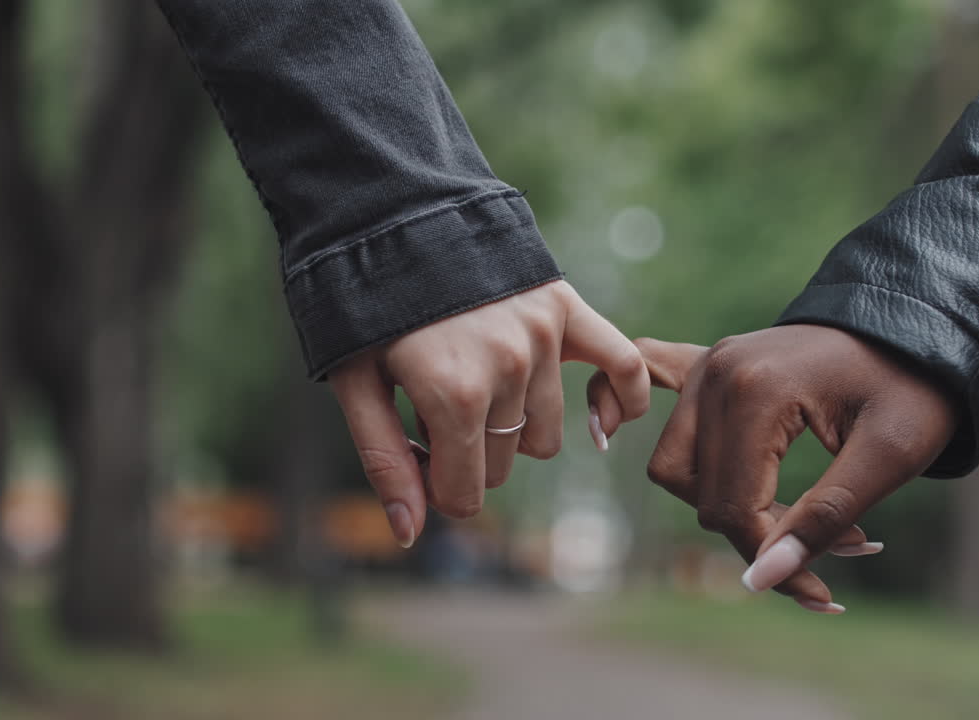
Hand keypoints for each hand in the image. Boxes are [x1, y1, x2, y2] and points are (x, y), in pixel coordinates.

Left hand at [330, 280, 649, 547]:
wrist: (392, 211)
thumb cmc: (365, 305)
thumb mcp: (355, 383)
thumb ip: (386, 460)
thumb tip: (408, 535)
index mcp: (452, 394)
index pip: (466, 491)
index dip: (438, 489)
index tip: (419, 462)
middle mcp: (508, 369)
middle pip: (503, 465)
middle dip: (466, 454)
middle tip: (430, 408)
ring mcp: (544, 337)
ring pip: (545, 433)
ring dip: (511, 426)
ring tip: (473, 379)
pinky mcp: (566, 309)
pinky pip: (623, 366)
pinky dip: (623, 400)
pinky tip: (603, 423)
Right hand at [588, 325, 955, 611]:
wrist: (918, 326)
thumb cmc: (914, 388)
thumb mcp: (890, 457)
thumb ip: (824, 516)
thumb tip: (764, 580)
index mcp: (757, 391)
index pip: (734, 506)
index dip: (774, 561)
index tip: (825, 595)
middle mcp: (717, 373)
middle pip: (700, 494)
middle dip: (757, 537)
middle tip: (831, 550)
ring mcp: (707, 366)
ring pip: (676, 467)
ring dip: (722, 503)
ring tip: (792, 518)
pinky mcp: (708, 365)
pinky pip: (646, 382)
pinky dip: (621, 405)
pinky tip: (606, 430)